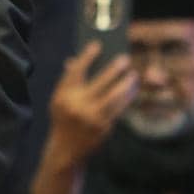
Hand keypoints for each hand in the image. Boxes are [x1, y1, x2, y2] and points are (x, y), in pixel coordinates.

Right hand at [48, 41, 137, 164]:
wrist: (66, 148)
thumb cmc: (64, 118)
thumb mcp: (60, 100)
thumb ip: (69, 82)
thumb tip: (76, 61)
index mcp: (63, 96)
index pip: (76, 71)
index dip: (87, 56)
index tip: (97, 44)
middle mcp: (77, 105)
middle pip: (100, 82)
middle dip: (114, 69)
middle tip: (124, 58)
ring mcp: (92, 117)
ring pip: (114, 96)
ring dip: (126, 84)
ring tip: (133, 74)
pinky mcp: (104, 127)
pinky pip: (119, 108)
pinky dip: (127, 97)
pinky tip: (132, 89)